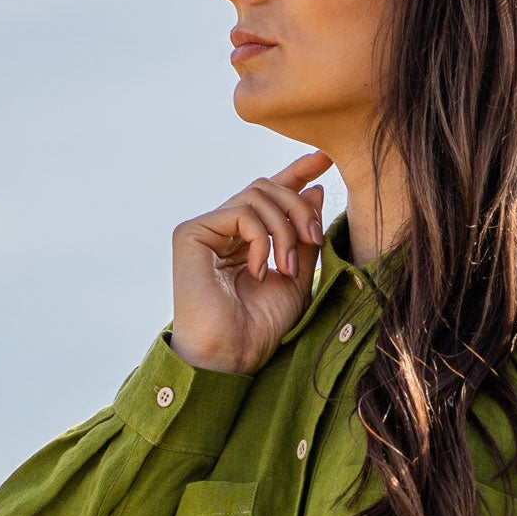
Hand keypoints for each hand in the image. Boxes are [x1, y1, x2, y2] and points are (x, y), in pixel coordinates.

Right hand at [169, 150, 331, 374]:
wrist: (232, 356)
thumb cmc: (261, 326)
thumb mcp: (298, 276)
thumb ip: (304, 235)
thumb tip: (315, 189)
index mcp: (246, 239)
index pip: (271, 195)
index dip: (297, 173)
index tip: (325, 159)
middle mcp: (223, 230)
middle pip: (267, 188)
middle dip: (299, 208)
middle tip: (315, 239)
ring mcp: (205, 230)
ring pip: (256, 195)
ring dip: (284, 229)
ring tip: (287, 267)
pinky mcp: (191, 234)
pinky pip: (240, 213)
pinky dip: (261, 239)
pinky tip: (261, 270)